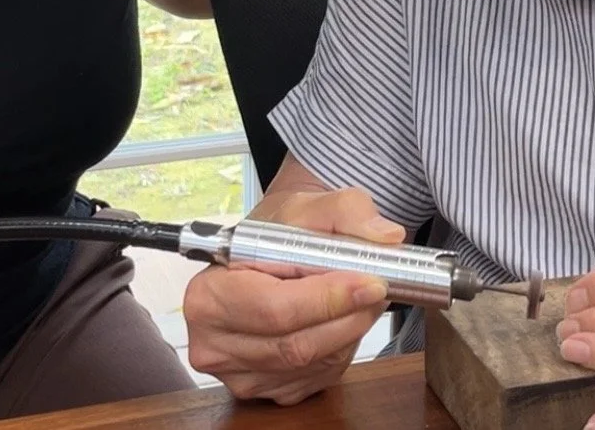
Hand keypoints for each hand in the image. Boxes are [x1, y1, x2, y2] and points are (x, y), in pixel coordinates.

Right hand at [183, 188, 403, 404]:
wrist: (271, 249)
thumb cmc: (279, 228)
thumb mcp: (310, 204)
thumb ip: (348, 211)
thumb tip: (384, 236)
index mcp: (210, 293)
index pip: (275, 308)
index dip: (328, 299)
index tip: (370, 282)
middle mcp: (215, 342)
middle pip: (297, 345)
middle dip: (350, 315)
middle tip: (379, 285)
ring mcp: (241, 374)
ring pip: (315, 363)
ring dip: (351, 330)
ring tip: (362, 295)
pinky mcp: (270, 390)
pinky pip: (320, 377)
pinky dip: (342, 347)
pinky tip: (341, 318)